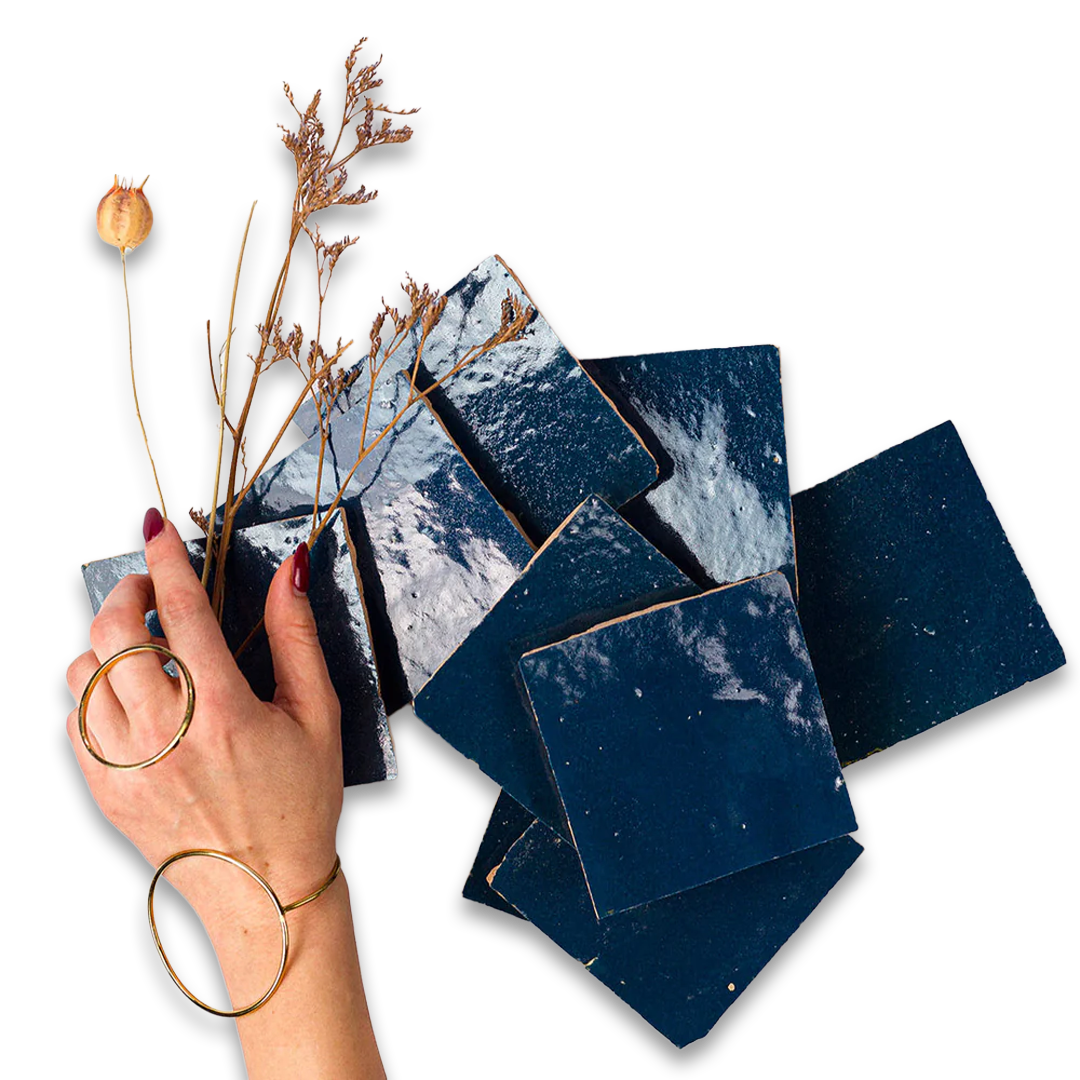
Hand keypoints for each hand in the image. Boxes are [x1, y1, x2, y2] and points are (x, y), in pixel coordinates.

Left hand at [64, 507, 343, 925]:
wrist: (267, 889)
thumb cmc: (302, 801)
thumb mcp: (317, 713)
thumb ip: (298, 635)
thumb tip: (292, 571)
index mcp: (224, 713)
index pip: (180, 612)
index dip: (166, 559)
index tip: (156, 527)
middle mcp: (166, 737)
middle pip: (113, 634)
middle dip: (126, 593)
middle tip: (150, 591)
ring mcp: (126, 768)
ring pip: (83, 674)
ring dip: (107, 644)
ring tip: (143, 649)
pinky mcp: (105, 793)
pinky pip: (73, 721)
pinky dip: (93, 695)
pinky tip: (132, 700)